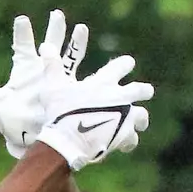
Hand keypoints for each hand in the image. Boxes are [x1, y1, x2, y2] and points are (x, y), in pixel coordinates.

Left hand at [0, 9, 86, 158]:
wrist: (28, 140)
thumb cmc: (8, 122)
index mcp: (23, 70)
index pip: (23, 47)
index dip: (23, 34)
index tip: (22, 19)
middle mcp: (41, 71)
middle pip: (49, 44)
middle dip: (54, 30)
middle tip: (57, 13)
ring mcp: (56, 80)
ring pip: (66, 56)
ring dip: (72, 42)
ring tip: (79, 26)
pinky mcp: (68, 90)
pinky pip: (77, 74)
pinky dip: (83, 68)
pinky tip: (93, 61)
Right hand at [35, 35, 153, 170]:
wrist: (69, 140)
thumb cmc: (60, 111)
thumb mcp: (53, 86)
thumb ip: (52, 66)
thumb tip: (46, 46)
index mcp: (104, 82)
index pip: (121, 66)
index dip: (125, 64)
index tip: (129, 62)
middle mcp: (119, 97)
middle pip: (141, 90)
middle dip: (143, 91)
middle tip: (146, 91)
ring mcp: (125, 116)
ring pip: (141, 116)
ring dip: (139, 119)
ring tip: (138, 124)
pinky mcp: (124, 135)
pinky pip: (132, 139)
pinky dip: (128, 141)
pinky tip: (124, 145)